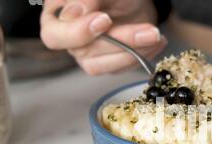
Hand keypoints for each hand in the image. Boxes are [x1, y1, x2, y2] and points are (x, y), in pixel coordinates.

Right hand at [40, 0, 166, 74]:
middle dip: (119, 42)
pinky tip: (156, 42)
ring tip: (156, 34)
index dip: (79, 32)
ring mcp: (87, 54)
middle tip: (148, 32)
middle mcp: (69, 39)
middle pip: (84, 52)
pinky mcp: (108, 63)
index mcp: (57, 16)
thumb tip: (77, 11)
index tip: (105, 20)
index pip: (55, 35)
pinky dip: (142, 55)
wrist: (133, 0)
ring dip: (134, 52)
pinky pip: (121, 68)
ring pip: (104, 65)